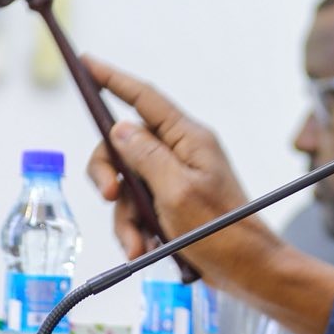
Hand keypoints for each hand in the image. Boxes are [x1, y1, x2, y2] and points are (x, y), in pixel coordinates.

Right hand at [82, 55, 269, 280]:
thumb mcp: (177, 191)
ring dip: (124, 216)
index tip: (87, 63)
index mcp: (189, 139)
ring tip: (137, 243)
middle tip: (108, 195)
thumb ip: (146, 156)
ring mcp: (176, 178)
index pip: (145, 98)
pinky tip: (142, 248)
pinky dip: (134, 229)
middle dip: (109, 174)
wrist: (246, 271)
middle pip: (124, 146)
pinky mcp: (172, 203)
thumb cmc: (222, 231)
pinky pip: (137, 207)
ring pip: (126, 184)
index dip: (114, 79)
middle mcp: (181, 153)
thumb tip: (121, 128)